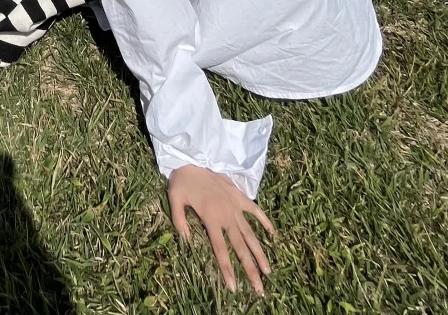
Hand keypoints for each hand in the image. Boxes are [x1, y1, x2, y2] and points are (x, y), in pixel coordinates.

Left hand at [168, 164, 274, 294]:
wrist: (192, 157)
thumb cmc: (182, 180)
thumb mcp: (174, 200)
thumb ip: (179, 221)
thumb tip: (186, 242)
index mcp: (211, 218)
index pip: (221, 249)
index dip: (227, 269)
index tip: (234, 287)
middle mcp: (227, 215)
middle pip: (241, 247)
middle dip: (250, 269)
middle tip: (260, 289)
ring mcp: (235, 205)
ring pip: (251, 233)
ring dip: (260, 253)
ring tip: (269, 272)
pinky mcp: (239, 196)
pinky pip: (255, 210)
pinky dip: (265, 222)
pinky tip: (273, 235)